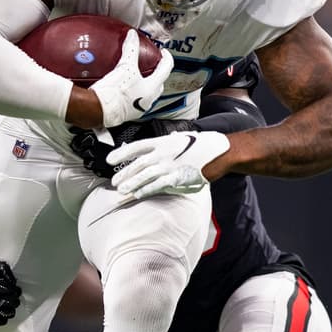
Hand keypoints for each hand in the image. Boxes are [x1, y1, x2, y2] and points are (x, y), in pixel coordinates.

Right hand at [90, 30, 174, 128]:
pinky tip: (124, 87)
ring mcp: (138, 108)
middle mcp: (148, 100)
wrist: (98, 110)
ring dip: (145, 84)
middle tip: (152, 64)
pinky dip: (133, 91)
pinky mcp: (128, 113)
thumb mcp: (125, 67)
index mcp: (152, 88)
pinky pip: (135, 100)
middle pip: (158, 83)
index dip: (166, 58)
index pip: (166, 70)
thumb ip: (130, 49)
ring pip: (147, 93)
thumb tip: (132, 36)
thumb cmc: (114, 93)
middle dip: (157, 73)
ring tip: (138, 75)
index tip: (164, 53)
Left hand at [109, 131, 230, 199]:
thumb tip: (169, 137)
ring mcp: (170, 165)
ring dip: (131, 183)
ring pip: (145, 175)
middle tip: (114, 181)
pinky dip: (146, 190)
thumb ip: (173, 139)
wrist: (220, 152)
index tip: (110, 160)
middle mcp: (164, 153)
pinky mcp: (178, 177)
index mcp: (163, 142)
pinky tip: (138, 194)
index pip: (137, 147)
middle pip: (138, 164)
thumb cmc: (204, 145)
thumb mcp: (185, 137)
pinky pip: (158, 185)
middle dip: (125, 173)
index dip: (122, 154)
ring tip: (121, 189)